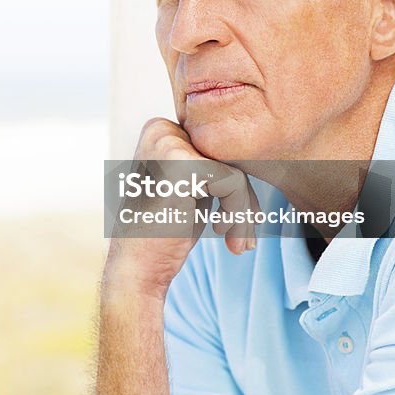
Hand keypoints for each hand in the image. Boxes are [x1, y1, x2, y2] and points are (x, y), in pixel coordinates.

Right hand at [105, 117, 258, 300]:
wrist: (137, 265)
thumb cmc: (163, 230)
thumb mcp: (188, 187)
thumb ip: (208, 164)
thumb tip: (258, 153)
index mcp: (159, 129)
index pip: (216, 149)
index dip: (232, 188)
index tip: (234, 221)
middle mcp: (161, 129)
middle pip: (227, 157)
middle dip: (242, 200)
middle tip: (242, 238)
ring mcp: (170, 144)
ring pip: (235, 170)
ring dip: (244, 212)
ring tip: (238, 242)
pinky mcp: (184, 165)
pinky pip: (235, 182)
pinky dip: (239, 212)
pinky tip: (221, 232)